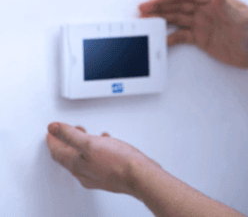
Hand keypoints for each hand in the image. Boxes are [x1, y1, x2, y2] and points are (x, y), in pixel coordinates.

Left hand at [46, 122, 160, 196]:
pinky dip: (95, 151)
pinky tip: (103, 144)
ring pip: (82, 159)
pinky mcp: (108, 174)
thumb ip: (70, 135)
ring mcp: (96, 175)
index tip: (51, 132)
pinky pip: (95, 161)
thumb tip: (53, 128)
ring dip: (80, 146)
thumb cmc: (117, 162)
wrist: (138, 175)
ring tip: (83, 135)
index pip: (57, 152)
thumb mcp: (90, 143)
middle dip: (65, 143)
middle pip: (68, 157)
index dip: (53, 140)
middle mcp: (84, 172)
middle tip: (64, 133)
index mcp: (76, 164)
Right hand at [139, 0, 247, 69]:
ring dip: (161, 18)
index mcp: (216, 0)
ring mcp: (203, 24)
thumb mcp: (242, 19)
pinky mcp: (202, 38)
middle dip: (160, 5)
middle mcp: (207, 10)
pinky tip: (160, 38)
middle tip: (143, 8)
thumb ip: (227, 5)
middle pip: (179, 4)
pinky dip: (170, 36)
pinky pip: (182, 35)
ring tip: (145, 20)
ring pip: (178, 18)